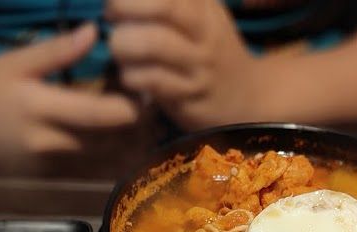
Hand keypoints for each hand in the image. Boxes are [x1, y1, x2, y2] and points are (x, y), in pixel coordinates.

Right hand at [0, 23, 141, 174]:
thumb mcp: (15, 63)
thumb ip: (57, 51)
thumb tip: (95, 32)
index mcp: (41, 109)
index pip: (100, 115)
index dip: (130, 107)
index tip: (146, 92)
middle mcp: (47, 144)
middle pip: (107, 142)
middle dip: (134, 128)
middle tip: (151, 108)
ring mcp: (46, 167)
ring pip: (100, 161)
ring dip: (124, 146)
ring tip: (142, 127)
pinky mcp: (43, 180)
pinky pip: (85, 172)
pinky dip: (105, 160)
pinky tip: (117, 145)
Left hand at [106, 0, 260, 130]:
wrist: (245, 95)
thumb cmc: (208, 47)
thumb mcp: (201, 12)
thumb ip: (169, 2)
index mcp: (204, 7)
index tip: (115, 4)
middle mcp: (206, 33)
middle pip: (164, 9)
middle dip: (125, 10)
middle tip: (111, 21)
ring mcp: (201, 67)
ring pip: (154, 45)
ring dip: (124, 46)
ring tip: (119, 50)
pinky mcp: (191, 98)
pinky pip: (153, 82)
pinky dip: (132, 76)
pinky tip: (129, 76)